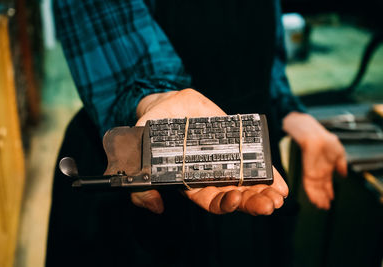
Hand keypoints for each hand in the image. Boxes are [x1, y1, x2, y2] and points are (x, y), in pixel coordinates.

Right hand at [132, 89, 288, 214]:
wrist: (168, 104)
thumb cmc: (154, 127)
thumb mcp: (142, 149)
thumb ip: (142, 181)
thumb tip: (156, 204)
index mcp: (192, 180)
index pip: (210, 199)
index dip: (222, 204)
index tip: (232, 200)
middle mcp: (212, 174)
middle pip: (234, 195)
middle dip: (251, 202)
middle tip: (268, 205)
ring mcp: (227, 159)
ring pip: (247, 182)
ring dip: (264, 192)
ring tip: (278, 197)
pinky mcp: (238, 143)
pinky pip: (256, 160)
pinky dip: (269, 173)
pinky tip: (282, 184)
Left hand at [283, 112, 346, 209]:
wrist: (315, 136)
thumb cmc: (326, 141)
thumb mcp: (338, 154)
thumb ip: (341, 165)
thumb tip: (344, 174)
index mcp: (326, 168)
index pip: (327, 183)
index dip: (328, 192)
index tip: (331, 200)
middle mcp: (319, 172)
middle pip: (320, 189)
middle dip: (323, 198)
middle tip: (325, 207)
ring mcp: (313, 173)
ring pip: (315, 190)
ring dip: (318, 198)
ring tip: (321, 207)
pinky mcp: (307, 173)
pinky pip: (309, 186)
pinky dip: (312, 194)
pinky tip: (315, 200)